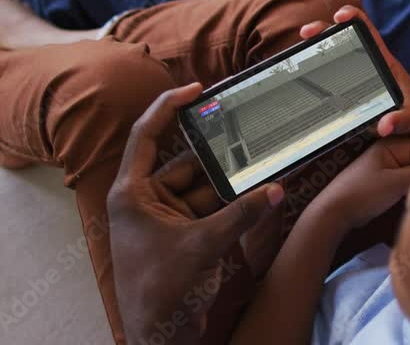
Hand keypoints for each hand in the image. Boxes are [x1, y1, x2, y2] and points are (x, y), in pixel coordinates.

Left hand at [107, 83, 285, 344]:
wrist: (160, 338)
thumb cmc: (162, 292)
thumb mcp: (204, 246)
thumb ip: (242, 214)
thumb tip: (277, 189)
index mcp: (132, 194)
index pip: (147, 135)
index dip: (169, 107)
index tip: (196, 89)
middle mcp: (145, 201)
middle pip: (185, 162)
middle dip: (218, 152)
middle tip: (247, 130)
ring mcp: (165, 219)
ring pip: (203, 186)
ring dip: (231, 181)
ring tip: (262, 162)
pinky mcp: (183, 236)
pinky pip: (211, 209)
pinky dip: (233, 203)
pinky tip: (258, 194)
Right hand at [300, 6, 409, 155]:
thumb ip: (399, 120)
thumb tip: (384, 126)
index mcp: (384, 62)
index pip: (368, 30)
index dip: (353, 17)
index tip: (338, 17)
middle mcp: (369, 65)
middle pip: (343, 39)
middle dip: (324, 30)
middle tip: (306, 33)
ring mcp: (359, 77)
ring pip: (334, 56)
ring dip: (316, 49)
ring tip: (297, 51)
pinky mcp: (352, 91)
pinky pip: (332, 75)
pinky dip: (316, 69)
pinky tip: (300, 73)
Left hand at [312, 136, 409, 231]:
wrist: (334, 211)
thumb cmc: (363, 195)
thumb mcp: (396, 183)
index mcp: (391, 144)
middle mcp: (390, 150)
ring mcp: (387, 164)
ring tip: (402, 196)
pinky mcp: (384, 177)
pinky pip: (406, 178)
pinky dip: (407, 187)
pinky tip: (398, 199)